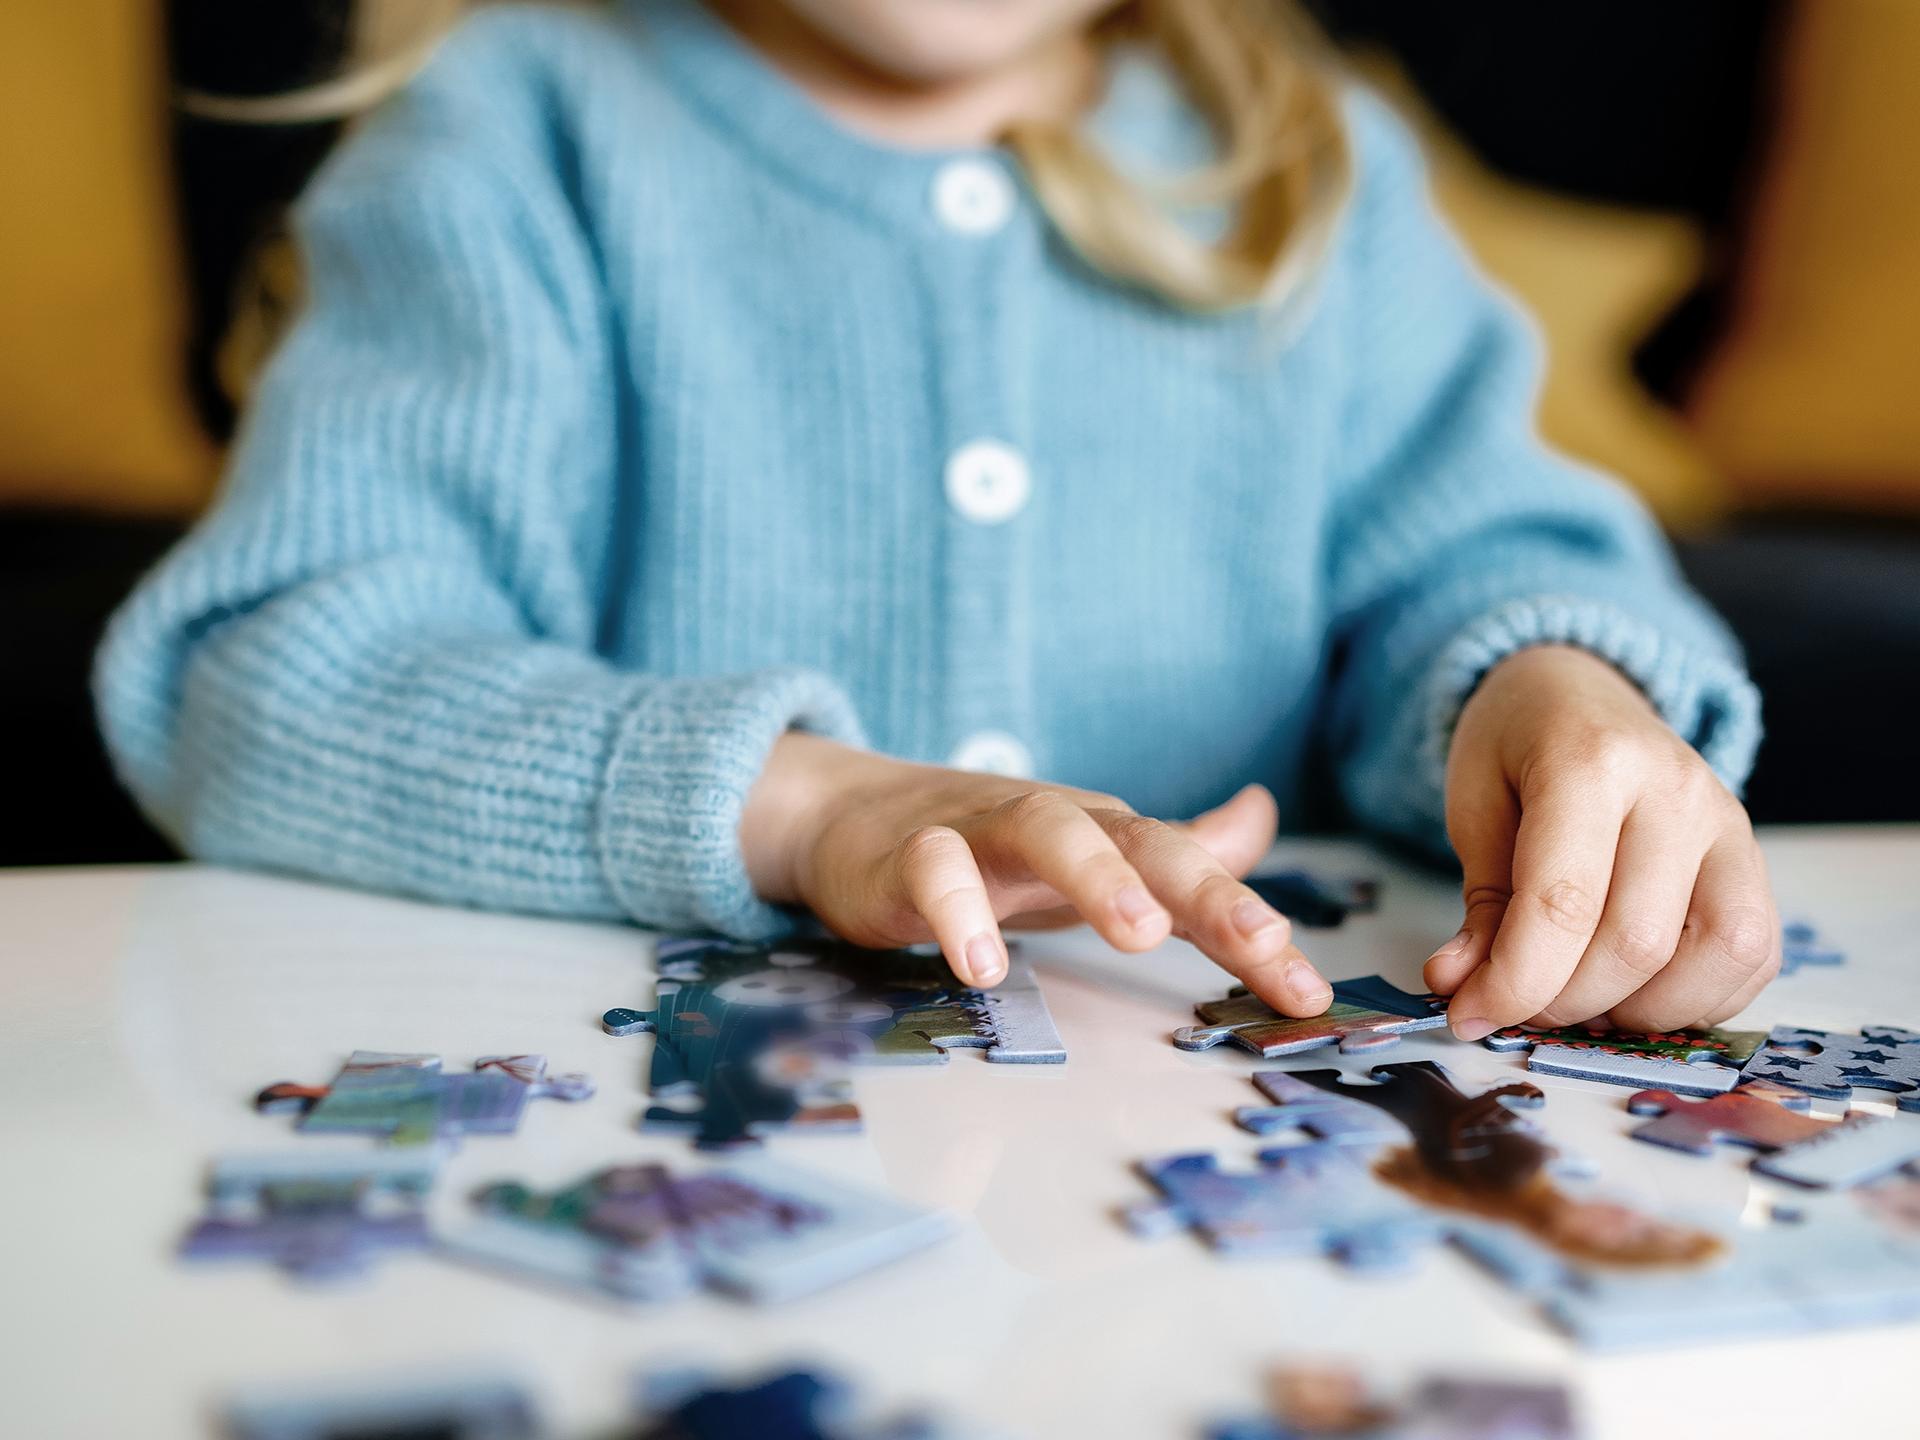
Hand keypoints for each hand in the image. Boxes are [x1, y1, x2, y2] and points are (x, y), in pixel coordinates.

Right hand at [740, 733, 1332, 1014]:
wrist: (854, 819)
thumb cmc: (992, 850)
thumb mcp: (1093, 854)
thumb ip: (1177, 850)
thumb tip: (1263, 815)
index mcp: (1107, 836)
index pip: (1192, 872)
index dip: (1253, 926)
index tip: (1309, 997)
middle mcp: (1057, 825)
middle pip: (1137, 838)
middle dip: (1202, 887)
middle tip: (1258, 943)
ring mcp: (981, 832)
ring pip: (1044, 829)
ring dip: (1097, 874)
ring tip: (1139, 936)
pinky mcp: (907, 855)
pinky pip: (934, 869)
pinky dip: (960, 910)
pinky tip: (981, 968)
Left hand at [1425, 646, 1778, 1038]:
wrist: (1580, 690)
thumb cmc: (1517, 746)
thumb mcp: (1474, 804)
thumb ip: (1481, 903)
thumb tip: (1461, 987)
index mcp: (1592, 761)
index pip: (1564, 903)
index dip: (1516, 981)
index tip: (1470, 1015)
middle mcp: (1677, 791)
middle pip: (1635, 944)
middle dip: (1565, 1001)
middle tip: (1516, 1004)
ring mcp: (1730, 825)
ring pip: (1715, 958)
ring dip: (1639, 1010)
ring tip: (1579, 997)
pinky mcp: (1755, 861)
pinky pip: (1753, 958)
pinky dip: (1696, 999)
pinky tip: (1635, 989)